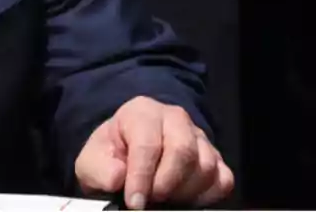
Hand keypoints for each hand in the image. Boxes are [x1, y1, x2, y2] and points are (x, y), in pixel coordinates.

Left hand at [75, 97, 233, 208]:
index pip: (147, 144)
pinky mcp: (216, 158)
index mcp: (141, 112)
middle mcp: (174, 118)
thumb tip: (119, 178)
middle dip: (165, 184)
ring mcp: (199, 137)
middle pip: (183, 151)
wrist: (124, 157)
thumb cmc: (110, 157)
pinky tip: (183, 199)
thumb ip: (101, 170)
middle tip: (151, 200)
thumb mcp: (93, 162)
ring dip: (184, 192)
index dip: (141, 177)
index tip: (135, 202)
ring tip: (163, 199)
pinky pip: (222, 180)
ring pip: (206, 167)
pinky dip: (206, 196)